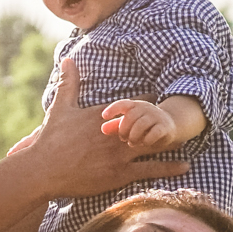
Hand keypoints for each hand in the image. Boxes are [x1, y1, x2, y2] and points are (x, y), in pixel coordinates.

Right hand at [32, 59, 186, 192]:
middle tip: (180, 119)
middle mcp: (117, 133)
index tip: (159, 99)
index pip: (134, 105)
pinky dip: (170, 167)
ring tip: (187, 139)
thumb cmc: (52, 139)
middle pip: (150, 124)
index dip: (148, 102)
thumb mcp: (60, 107)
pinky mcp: (121, 172)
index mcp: (105, 115)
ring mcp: (121, 153)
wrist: (45, 169)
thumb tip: (68, 59)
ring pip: (155, 145)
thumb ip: (69, 83)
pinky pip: (152, 169)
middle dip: (164, 121)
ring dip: (172, 142)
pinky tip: (185, 166)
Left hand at [100, 99, 177, 151]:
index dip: (112, 109)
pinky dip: (146, 140)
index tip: (104, 116)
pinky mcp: (165, 127)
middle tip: (123, 138)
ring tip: (132, 143)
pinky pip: (154, 133)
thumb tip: (103, 129)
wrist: (170, 123)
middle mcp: (146, 108)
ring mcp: (156, 116)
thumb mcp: (130, 122)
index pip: (122, 103)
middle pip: (130, 117)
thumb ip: (116, 125)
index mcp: (135, 105)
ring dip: (134, 136)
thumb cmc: (144, 123)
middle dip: (124, 130)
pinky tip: (144, 143)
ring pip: (141, 125)